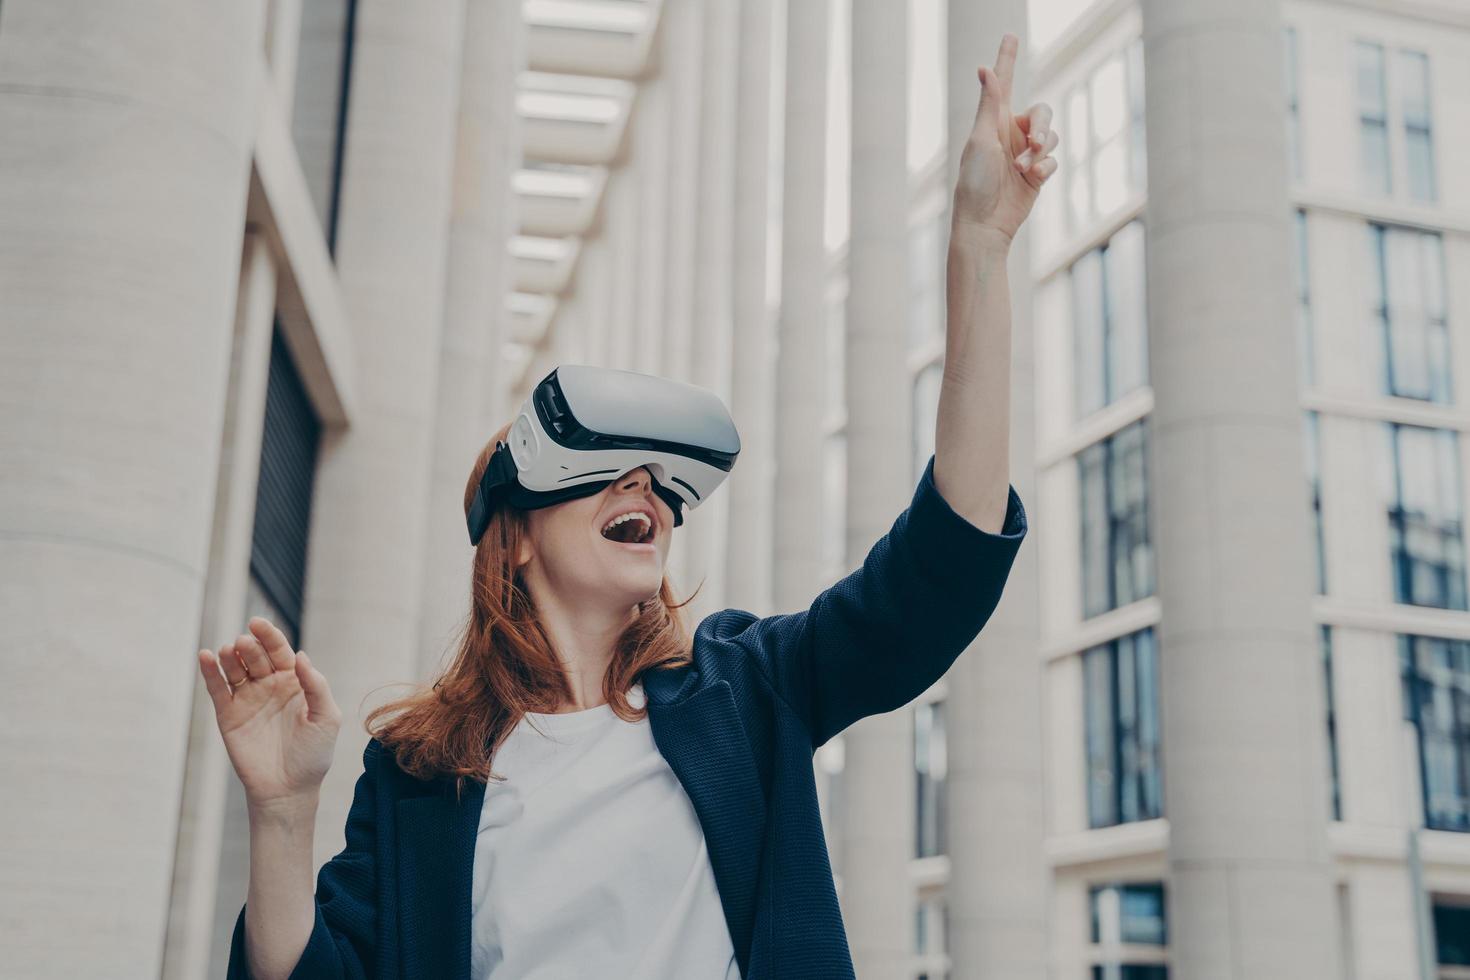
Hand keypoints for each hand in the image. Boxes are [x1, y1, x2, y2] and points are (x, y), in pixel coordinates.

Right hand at [197, 617, 341, 812]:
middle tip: (243, 643)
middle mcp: (269, 685)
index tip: (257, 623)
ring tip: (229, 651)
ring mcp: (248, 699)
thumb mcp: (326, 718)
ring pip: (235, 669)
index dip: (269, 635)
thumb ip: (317, 686)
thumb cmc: (313, 754)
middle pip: (255, 656)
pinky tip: (206, 657)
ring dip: (230, 656)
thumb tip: (301, 655)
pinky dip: (210, 672)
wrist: (289, 790)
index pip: (280, 651)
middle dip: (249, 646)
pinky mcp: (228, 715)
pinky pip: (218, 689)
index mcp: (295, 681)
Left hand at [952, 33, 1057, 247]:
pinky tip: (1032, 179)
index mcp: (993, 121)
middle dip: (1042, 125)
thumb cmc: (975, 182)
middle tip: (1033, 142)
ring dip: (1041, 151)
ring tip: (1024, 169)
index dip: (1007, 59)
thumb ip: (990, 105)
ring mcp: (1025, 154)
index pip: (1003, 83)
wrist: (985, 223)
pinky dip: (1045, 168)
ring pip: (1050, 136)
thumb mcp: (982, 140)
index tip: (1010, 35)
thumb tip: (985, 69)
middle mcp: (1010, 134)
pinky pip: (1051, 160)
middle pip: (1042, 112)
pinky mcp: (1036, 173)